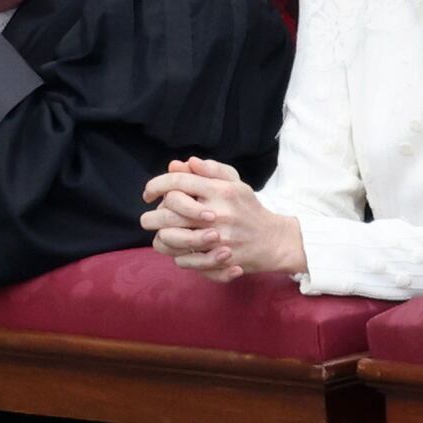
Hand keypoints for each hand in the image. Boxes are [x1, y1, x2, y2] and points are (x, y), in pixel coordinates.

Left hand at [140, 155, 306, 281]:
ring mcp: (218, 238)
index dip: (156, 185)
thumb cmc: (249, 209)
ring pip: (170, 238)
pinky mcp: (218, 259)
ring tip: (165, 234)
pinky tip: (181, 250)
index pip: (178, 182)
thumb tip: (183, 163)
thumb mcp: (236, 184)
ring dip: (162, 236)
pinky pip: (182, 259)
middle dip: (152, 215)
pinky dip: (177, 255)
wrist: (273, 240)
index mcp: (221, 191)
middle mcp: (219, 213)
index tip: (148, 193)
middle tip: (150, 219)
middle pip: (168, 211)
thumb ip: (211, 170)